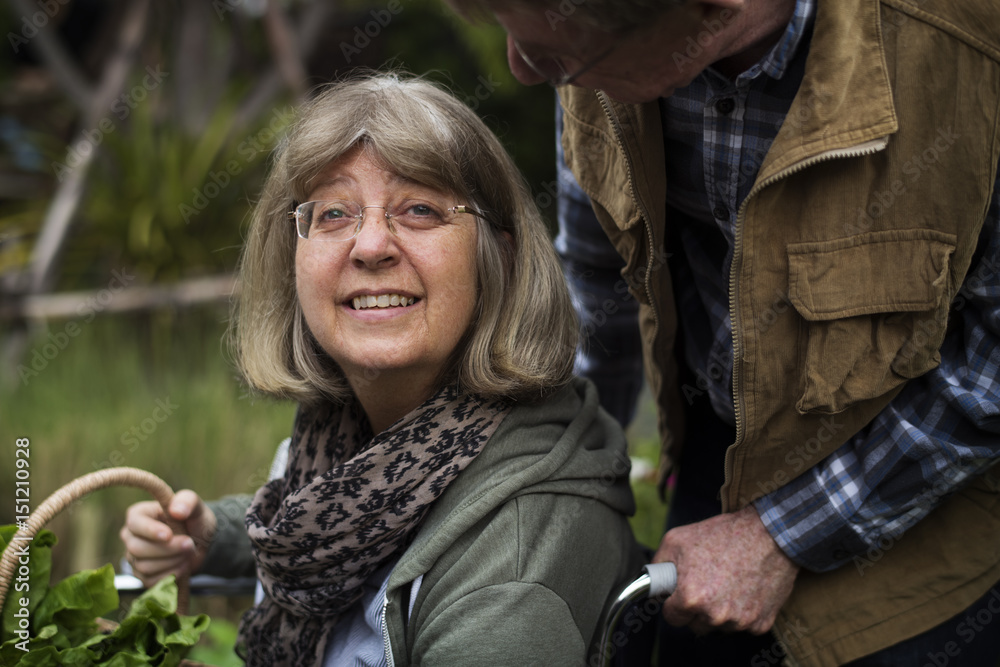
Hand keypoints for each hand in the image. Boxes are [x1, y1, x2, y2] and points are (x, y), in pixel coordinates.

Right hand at [119, 489, 216, 586]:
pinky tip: (183, 565)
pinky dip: (170, 574)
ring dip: (172, 561)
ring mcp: (134, 557)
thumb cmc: (194, 520)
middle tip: (189, 543)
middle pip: (137, 548)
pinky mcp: (141, 574)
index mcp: (139, 514)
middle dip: (168, 549)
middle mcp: (130, 536)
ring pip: (144, 566)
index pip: (135, 523)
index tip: (168, 535)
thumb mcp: (196, 506)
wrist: (201, 542)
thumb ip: (188, 501)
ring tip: (188, 552)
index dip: (150, 531)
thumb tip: (176, 510)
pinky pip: (150, 581)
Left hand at [653, 505, 798, 634]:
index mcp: (690, 598)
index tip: (680, 592)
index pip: (671, 617)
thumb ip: (658, 565)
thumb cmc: (722, 534)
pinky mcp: (760, 624)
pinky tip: (744, 588)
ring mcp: (739, 622)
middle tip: (706, 582)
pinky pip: (742, 625)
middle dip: (696, 608)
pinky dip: (741, 611)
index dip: (673, 603)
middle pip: (694, 624)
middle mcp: (714, 616)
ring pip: (718, 626)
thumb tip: (652, 582)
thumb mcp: (677, 539)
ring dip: (718, 611)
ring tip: (727, 581)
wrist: (770, 533)